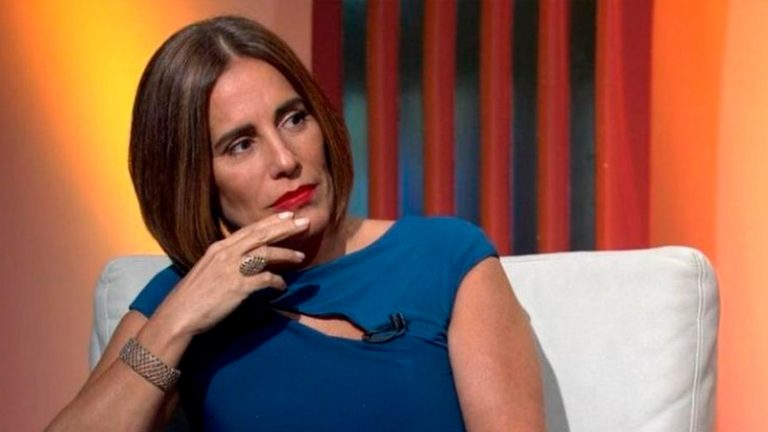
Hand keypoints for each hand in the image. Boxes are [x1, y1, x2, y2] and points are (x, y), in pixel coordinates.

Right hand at [153, 212, 308, 336]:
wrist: (179, 315)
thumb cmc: (193, 296)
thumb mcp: (208, 269)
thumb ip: (226, 261)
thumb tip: (245, 260)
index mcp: (219, 248)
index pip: (250, 230)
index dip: (270, 221)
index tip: (287, 215)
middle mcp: (226, 254)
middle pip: (261, 235)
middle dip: (285, 228)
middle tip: (304, 223)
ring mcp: (232, 269)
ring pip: (266, 253)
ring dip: (286, 254)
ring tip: (301, 256)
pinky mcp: (238, 287)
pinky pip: (265, 279)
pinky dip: (277, 281)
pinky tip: (282, 286)